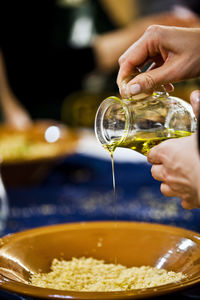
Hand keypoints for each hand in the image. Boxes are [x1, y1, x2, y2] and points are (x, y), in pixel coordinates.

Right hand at [117, 26, 199, 97]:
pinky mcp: (161, 50)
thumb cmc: (199, 54)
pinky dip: (152, 77)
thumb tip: (130, 91)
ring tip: (151, 94)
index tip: (125, 96)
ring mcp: (155, 43)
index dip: (124, 80)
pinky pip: (149, 65)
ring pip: (139, 66)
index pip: (127, 62)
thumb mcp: (174, 71)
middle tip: (137, 96)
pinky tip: (163, 87)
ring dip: (143, 80)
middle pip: (130, 63)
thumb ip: (150, 81)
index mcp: (151, 38)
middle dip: (132, 81)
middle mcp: (150, 38)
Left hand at [147, 90, 199, 209]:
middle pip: (154, 171)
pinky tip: (191, 190)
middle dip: (159, 167)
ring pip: (163, 187)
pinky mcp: (188, 200)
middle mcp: (167, 172)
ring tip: (177, 176)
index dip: (155, 152)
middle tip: (169, 163)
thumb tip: (196, 93)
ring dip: (167, 182)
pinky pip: (181, 200)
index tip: (160, 151)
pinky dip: (183, 196)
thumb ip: (199, 111)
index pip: (151, 154)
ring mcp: (176, 188)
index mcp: (167, 153)